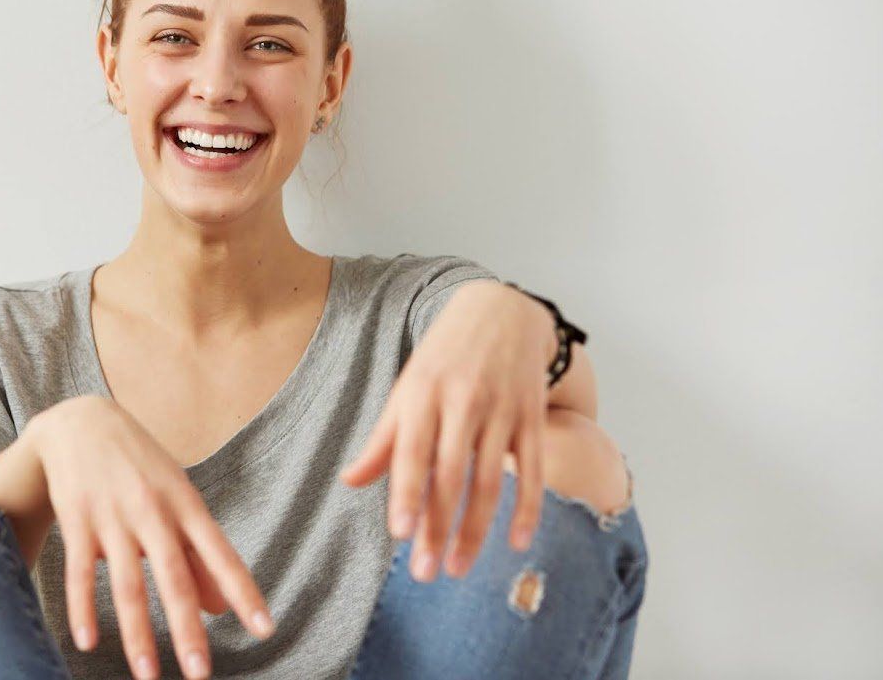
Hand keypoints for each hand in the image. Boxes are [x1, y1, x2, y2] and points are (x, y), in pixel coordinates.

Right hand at [29, 395, 274, 679]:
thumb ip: (198, 553)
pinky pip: (79, 573)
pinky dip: (83, 610)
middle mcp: (152, 511)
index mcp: (185, 504)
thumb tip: (223, 607)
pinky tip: (88, 643)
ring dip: (137, 634)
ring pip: (127, 584)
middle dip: (187, 628)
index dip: (244, 591)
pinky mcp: (77, 520)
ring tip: (148, 675)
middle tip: (200, 673)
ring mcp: (113, 516)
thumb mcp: (176, 497)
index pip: (221, 554)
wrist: (81, 421)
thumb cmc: (139, 466)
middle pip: (174, 577)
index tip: (264, 630)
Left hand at [338, 281, 555, 580]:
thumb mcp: (408, 388)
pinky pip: (532, 468)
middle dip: (438, 527)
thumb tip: (350, 482)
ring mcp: (501, 409)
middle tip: (426, 573)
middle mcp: (462, 401)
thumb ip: (384, 439)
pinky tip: (517, 541)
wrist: (500, 310)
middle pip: (450, 475)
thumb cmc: (443, 357)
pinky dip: (528, 507)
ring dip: (476, 530)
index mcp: (423, 394)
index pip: (412, 452)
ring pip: (490, 480)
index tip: (399, 533)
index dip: (406, 493)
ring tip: (458, 567)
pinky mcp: (532, 415)